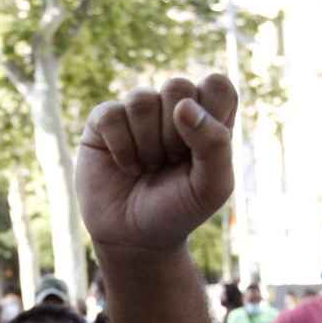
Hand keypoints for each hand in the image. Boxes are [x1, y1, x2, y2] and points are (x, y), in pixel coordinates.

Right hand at [77, 76, 237, 253]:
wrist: (135, 238)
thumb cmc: (179, 209)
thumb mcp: (212, 186)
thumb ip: (216, 145)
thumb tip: (183, 106)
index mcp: (207, 115)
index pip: (217, 85)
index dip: (210, 114)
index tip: (201, 151)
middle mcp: (172, 107)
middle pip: (177, 87)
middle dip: (174, 134)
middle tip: (171, 162)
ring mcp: (137, 111)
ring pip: (142, 100)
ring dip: (147, 145)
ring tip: (148, 167)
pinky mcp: (104, 120)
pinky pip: (112, 115)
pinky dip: (121, 148)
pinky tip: (126, 165)